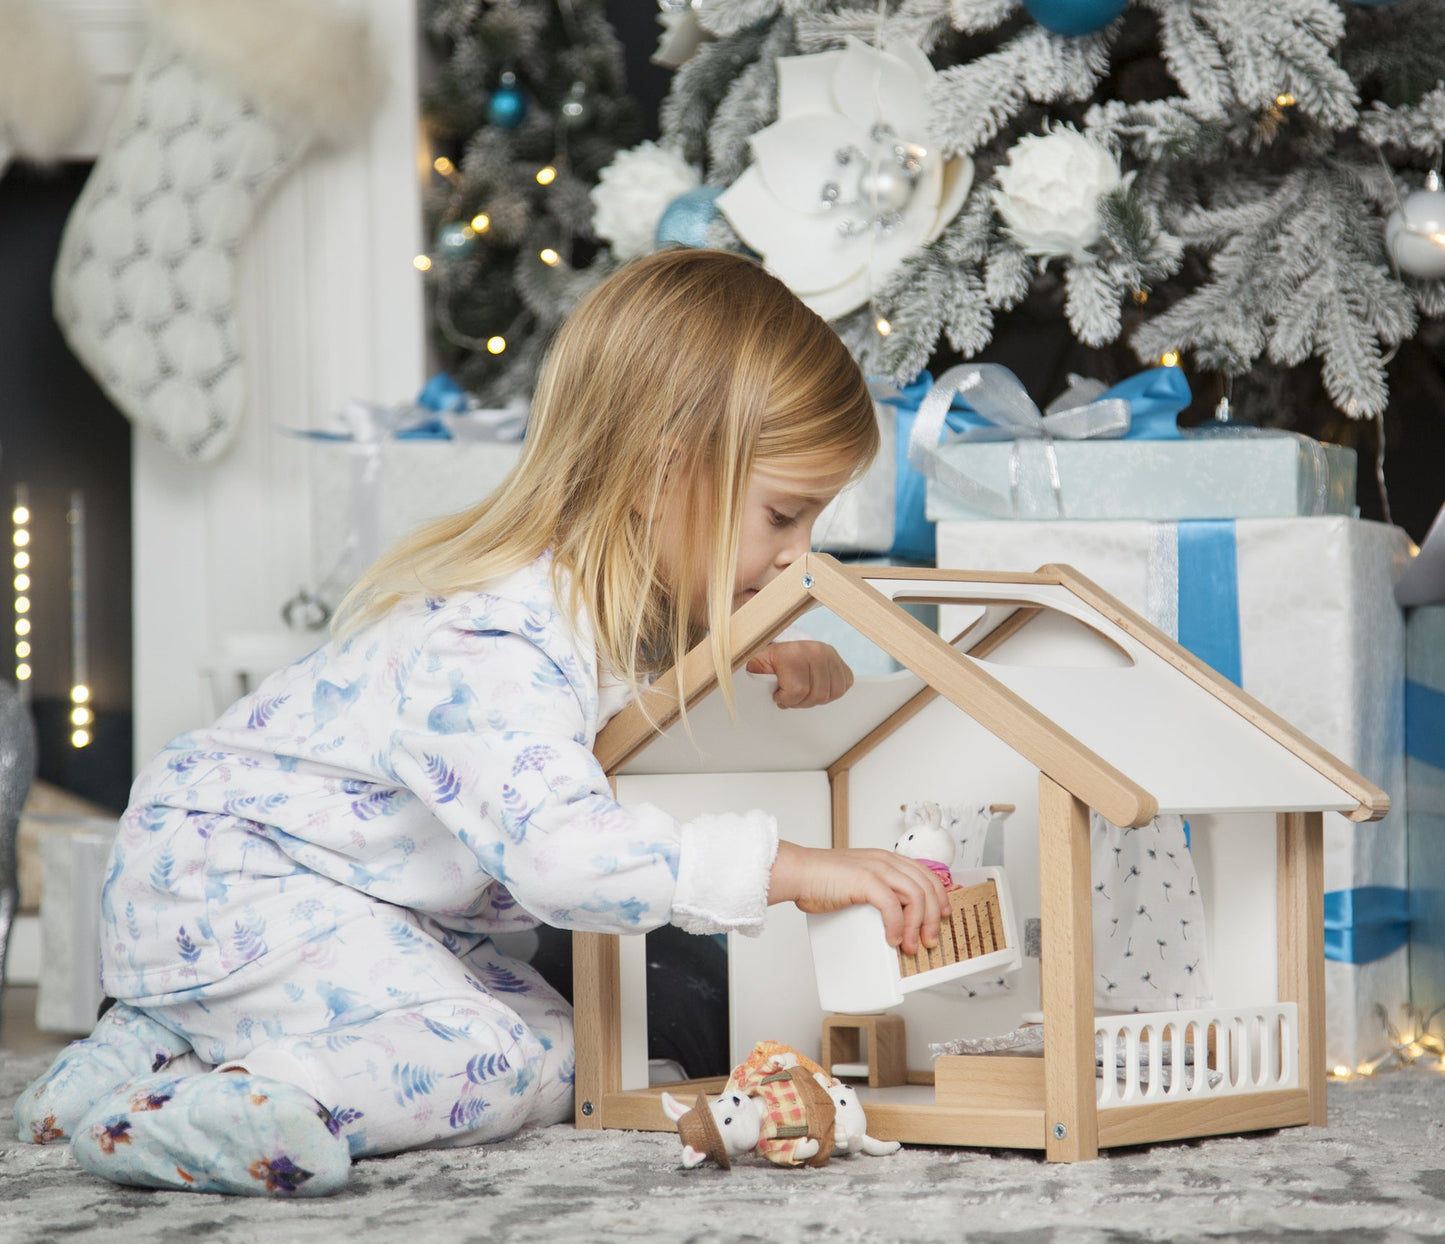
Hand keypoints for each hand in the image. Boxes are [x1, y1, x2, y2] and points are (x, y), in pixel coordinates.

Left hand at [745, 641, 853, 708]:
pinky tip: (817, 687)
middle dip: (801, 702)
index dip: (786, 699)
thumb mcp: (757, 664)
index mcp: (792, 652)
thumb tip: (750, 677)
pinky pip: (844, 685)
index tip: (778, 695)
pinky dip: (832, 691)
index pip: (798, 690)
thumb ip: (755, 672)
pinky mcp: (839, 660)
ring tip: (803, 692)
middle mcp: (814, 651)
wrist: (783, 645)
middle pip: (816, 695)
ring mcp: (829, 654)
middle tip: (791, 696)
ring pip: (831, 693)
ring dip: (816, 699)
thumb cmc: (770, 659)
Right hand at [767, 840, 946, 954]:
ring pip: (916, 897)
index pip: (925, 874)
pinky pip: (893, 906)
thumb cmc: (820, 880)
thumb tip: (889, 923)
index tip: (943, 915)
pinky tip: (893, 938)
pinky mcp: (865, 881)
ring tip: (911, 946)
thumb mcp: (857, 881)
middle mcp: (885, 861)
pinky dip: (898, 926)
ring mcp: (876, 869)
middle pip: (926, 887)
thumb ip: (875, 893)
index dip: (940, 896)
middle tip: (929, 940)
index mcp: (885, 859)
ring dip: (918, 926)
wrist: (798, 872)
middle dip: (934, 918)